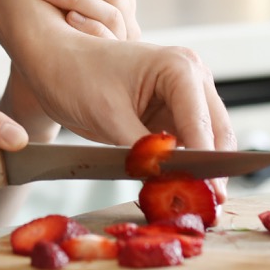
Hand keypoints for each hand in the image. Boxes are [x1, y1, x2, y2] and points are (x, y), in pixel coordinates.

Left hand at [14, 29, 235, 199]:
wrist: (54, 61)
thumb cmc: (76, 75)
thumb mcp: (109, 117)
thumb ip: (144, 152)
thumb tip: (170, 182)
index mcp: (179, 67)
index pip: (203, 124)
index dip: (208, 164)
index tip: (209, 197)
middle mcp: (190, 76)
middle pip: (215, 132)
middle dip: (212, 169)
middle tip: (209, 208)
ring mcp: (183, 94)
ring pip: (205, 140)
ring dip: (199, 168)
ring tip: (195, 204)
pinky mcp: (171, 110)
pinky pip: (186, 142)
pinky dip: (183, 163)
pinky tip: (177, 187)